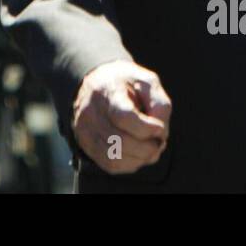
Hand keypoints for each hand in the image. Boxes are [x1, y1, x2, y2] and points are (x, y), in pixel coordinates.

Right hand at [72, 60, 171, 174]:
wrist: (96, 83)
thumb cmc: (126, 83)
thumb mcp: (147, 81)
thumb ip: (159, 104)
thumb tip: (160, 132)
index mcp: (107, 91)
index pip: (123, 117)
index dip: (147, 129)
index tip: (160, 127)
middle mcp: (91, 112)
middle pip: (120, 141)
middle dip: (148, 147)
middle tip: (159, 141)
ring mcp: (85, 130)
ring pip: (115, 157)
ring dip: (140, 158)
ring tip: (151, 148)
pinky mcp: (86, 144)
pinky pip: (110, 165)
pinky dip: (130, 164)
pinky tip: (138, 154)